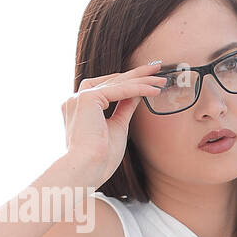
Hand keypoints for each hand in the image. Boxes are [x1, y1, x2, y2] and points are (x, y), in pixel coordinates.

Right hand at [61, 62, 167, 189]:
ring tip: (161, 79)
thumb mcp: (117, 127)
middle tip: (157, 67)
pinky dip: (138, 89)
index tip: (148, 79)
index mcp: (80, 107)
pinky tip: (154, 90)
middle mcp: (76, 99)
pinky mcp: (87, 99)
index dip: (129, 82)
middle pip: (112, 80)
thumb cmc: (100, 158)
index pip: (107, 88)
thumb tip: (137, 95)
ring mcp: (79, 97)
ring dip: (141, 80)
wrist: (87, 169)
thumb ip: (124, 108)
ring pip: (116, 83)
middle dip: (137, 74)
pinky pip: (118, 91)